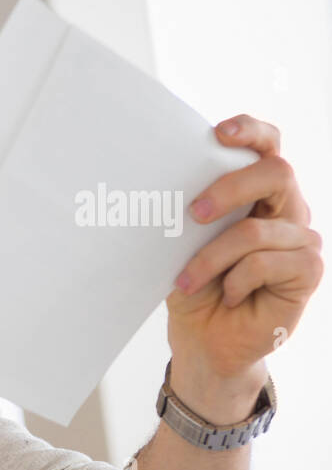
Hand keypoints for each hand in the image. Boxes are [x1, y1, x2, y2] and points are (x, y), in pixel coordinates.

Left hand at [166, 114, 321, 418]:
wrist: (204, 338)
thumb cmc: (195, 285)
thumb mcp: (184, 244)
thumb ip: (190, 214)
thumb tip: (160, 188)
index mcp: (259, 193)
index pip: (267, 146)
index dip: (250, 131)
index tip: (218, 132)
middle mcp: (287, 209)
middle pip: (276, 173)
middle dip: (229, 188)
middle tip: (193, 213)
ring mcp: (301, 239)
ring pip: (257, 231)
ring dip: (212, 258)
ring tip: (188, 280)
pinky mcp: (308, 271)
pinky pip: (268, 262)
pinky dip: (236, 280)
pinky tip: (227, 295)